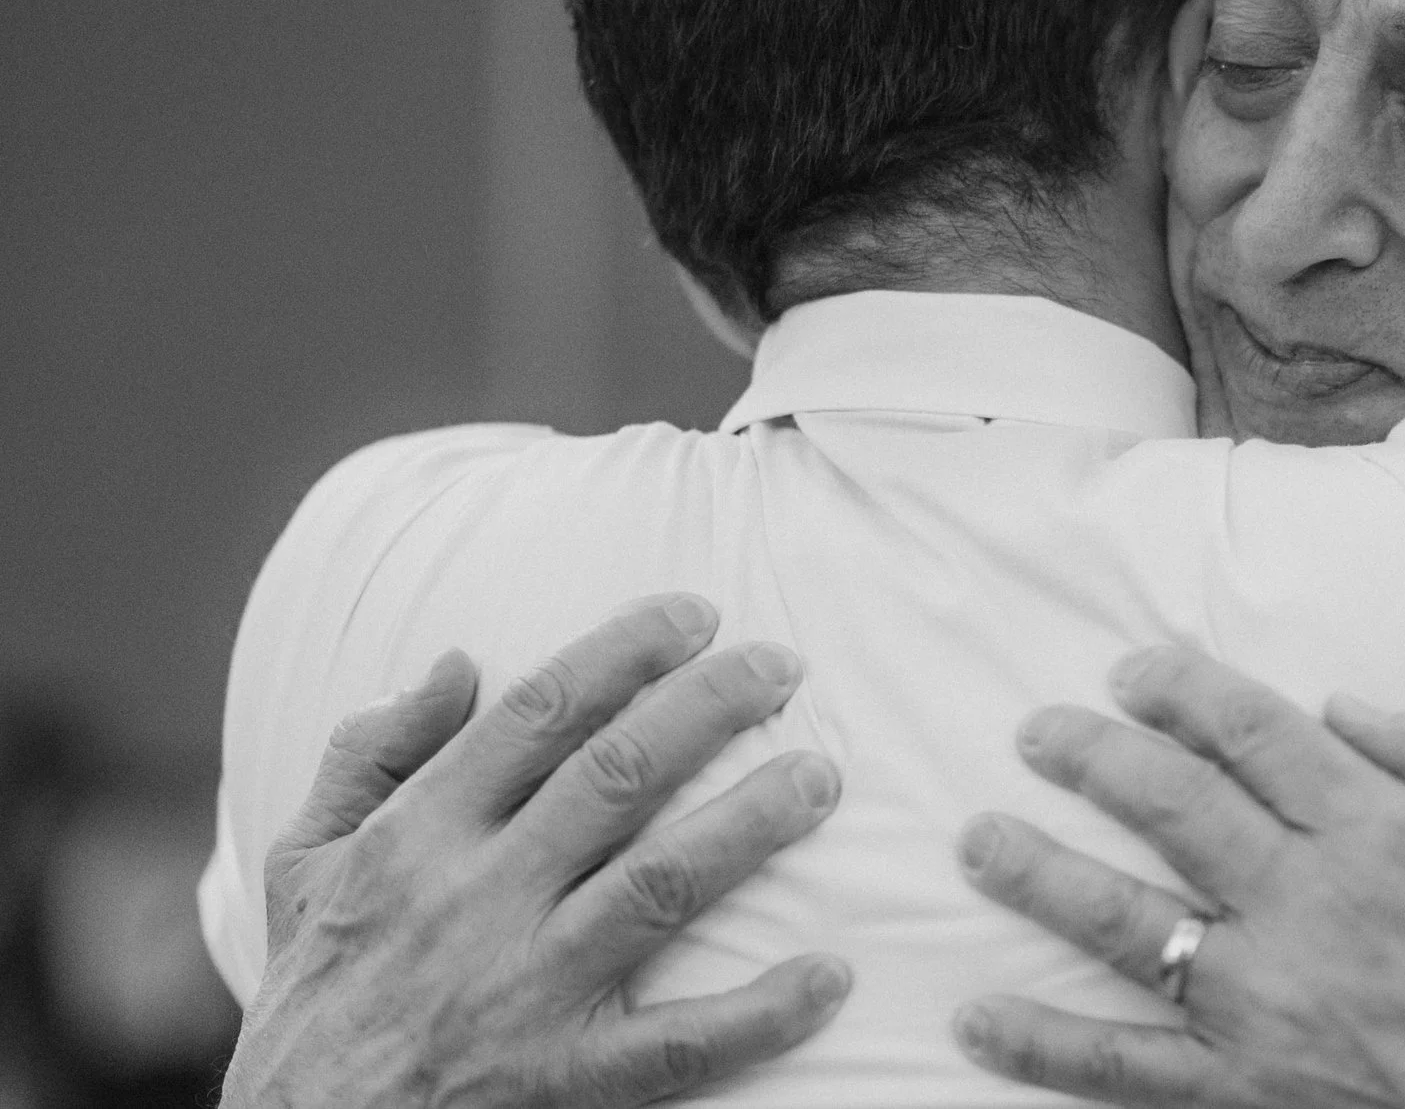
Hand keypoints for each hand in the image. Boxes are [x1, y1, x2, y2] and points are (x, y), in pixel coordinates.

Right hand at [224, 595, 848, 1107]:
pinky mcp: (562, 1078)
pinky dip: (759, 1014)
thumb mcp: (304, 863)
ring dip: (749, 826)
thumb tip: (456, 660)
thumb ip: (369, 753)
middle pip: (616, 777)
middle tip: (786, 666)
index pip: (537, 713)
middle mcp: (475, 899)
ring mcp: (524, 991)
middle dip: (709, 708)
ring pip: (658, 887)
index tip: (697, 614)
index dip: (625, 651)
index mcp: (418, 836)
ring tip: (820, 779)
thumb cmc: (313, 995)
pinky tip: (829, 975)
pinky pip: (676, 1045)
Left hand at [952, 647, 1404, 1108]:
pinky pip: (1124, 1068)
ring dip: (1040, 875)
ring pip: (1126, 924)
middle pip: (1171, 808)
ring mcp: (1270, 1008)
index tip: (1132, 671)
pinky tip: (982, 1020)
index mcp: (1384, 833)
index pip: (1254, 734)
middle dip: (1091, 757)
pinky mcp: (1247, 1095)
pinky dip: (1045, 1047)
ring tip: (981, 839)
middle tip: (1037, 732)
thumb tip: (1342, 707)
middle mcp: (1313, 908)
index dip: (1181, 689)